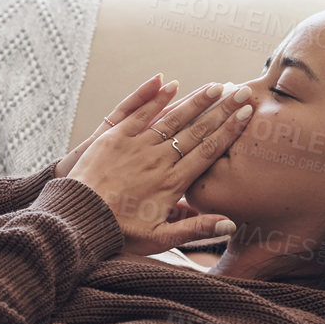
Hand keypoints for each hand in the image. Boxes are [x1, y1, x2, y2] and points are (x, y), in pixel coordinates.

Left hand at [66, 79, 253, 255]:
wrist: (79, 220)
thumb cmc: (119, 233)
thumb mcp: (160, 239)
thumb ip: (195, 229)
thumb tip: (230, 225)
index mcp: (172, 184)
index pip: (208, 152)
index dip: (228, 132)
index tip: (245, 115)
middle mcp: (158, 161)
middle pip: (196, 131)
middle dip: (222, 110)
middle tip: (242, 92)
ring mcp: (136, 146)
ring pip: (172, 119)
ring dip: (196, 101)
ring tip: (217, 86)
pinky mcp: (114, 137)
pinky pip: (139, 113)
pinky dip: (155, 98)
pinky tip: (171, 84)